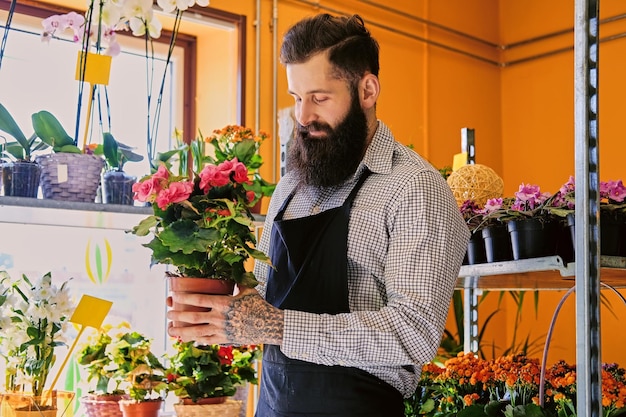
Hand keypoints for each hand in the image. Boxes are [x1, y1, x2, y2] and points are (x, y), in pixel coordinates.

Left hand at [167, 287, 283, 345]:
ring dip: (181, 332)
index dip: (184, 298)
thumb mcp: (247, 290)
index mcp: (224, 303)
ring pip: (196, 333)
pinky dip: (196, 339)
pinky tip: (188, 338)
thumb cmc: (259, 305)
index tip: (173, 296)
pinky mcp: (225, 340)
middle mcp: (220, 318)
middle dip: (177, 316)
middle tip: (168, 314)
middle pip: (193, 318)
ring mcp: (221, 331)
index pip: (199, 300)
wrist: (269, 325)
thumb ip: (236, 282)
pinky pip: (206, 341)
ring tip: (170, 330)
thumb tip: (230, 269)